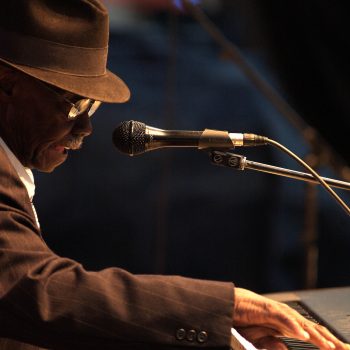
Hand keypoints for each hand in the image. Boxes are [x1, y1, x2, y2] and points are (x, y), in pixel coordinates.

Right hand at [233, 287, 349, 349]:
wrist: (231, 305)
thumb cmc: (245, 319)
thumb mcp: (261, 339)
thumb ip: (275, 345)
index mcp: (288, 324)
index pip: (313, 334)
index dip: (328, 343)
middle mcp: (288, 317)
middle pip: (314, 329)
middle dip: (331, 341)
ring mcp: (279, 312)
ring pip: (302, 325)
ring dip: (317, 337)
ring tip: (330, 348)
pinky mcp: (269, 310)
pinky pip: (284, 319)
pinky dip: (294, 327)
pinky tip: (303, 336)